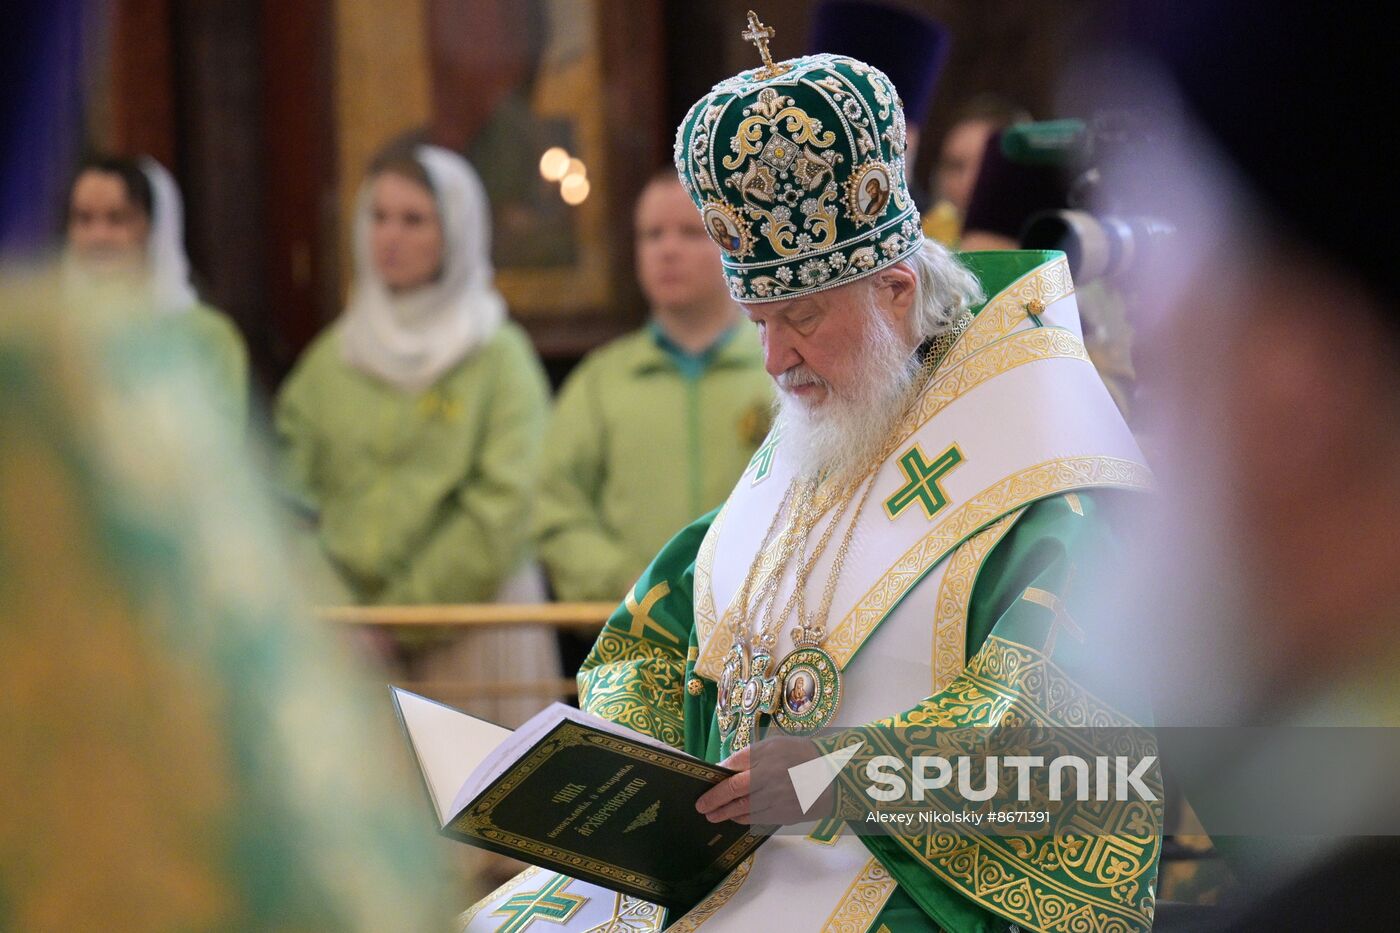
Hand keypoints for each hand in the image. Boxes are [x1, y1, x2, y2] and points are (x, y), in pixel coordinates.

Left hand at [694, 735, 832, 825]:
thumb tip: (724, 769)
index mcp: (767, 755)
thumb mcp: (776, 745)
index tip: (704, 782)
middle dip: (714, 800)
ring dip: (725, 813)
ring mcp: (778, 798)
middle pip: (734, 790)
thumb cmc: (802, 755)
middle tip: (701, 806)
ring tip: (713, 815)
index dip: (716, 777)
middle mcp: (770, 776)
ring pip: (743, 809)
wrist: (835, 776)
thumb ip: (750, 755)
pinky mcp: (785, 814)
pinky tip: (735, 817)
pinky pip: (757, 819)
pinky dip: (743, 819)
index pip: (733, 766)